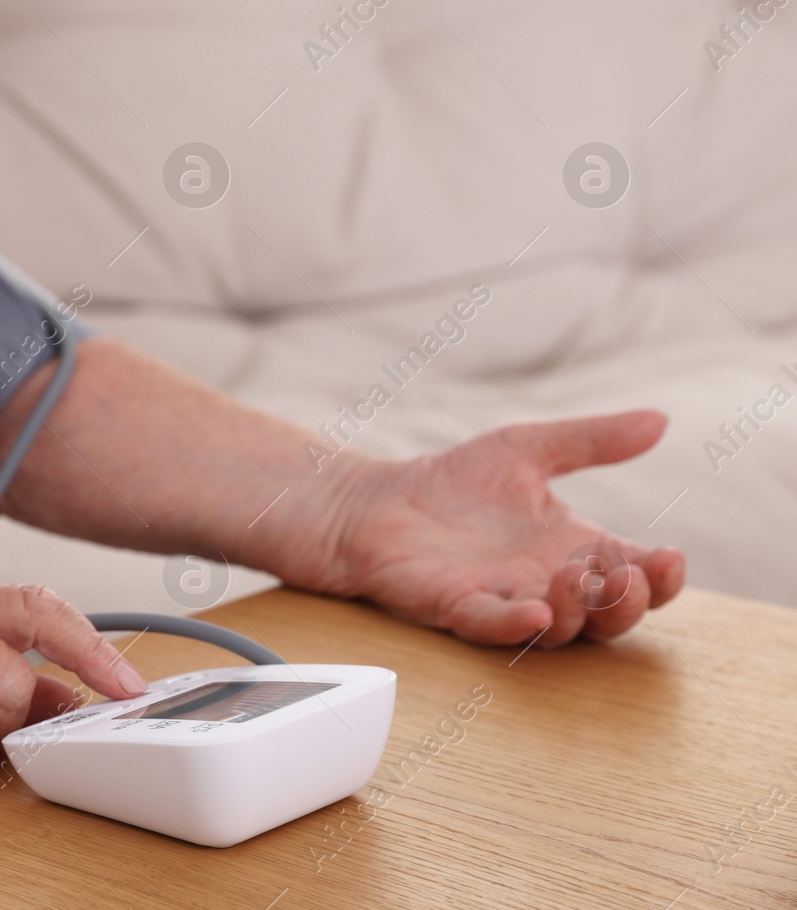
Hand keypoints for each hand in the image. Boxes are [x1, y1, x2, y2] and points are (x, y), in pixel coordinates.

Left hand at [288, 410, 685, 647]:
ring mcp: (506, 600)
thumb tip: (660, 420)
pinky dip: (516, 625)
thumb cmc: (453, 482)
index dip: (662, 577)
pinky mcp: (458, 608)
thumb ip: (591, 439)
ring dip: (581, 609)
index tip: (670, 555)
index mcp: (574, 549)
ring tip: (580, 576)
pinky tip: (536, 613)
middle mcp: (547, 585)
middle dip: (630, 601)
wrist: (378, 501)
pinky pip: (494, 627)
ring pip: (561, 629)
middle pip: (610, 615)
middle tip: (630, 574)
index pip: (636, 575)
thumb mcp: (527, 448)